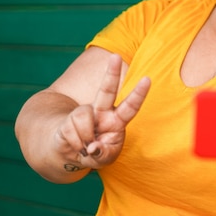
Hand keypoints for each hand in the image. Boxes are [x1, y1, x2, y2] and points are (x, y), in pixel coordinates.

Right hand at [54, 54, 150, 169]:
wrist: (68, 154)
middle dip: (111, 74)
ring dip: (84, 138)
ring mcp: (86, 114)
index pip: (131, 106)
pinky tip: (75, 145)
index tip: (147, 79)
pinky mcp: (69, 119)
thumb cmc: (95, 153)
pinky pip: (72, 129)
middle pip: (107, 90)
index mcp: (117, 121)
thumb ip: (104, 154)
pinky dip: (74, 143)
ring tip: (84, 147)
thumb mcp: (105, 158)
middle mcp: (103, 113)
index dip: (138, 94)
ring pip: (84, 115)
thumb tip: (93, 147)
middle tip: (115, 56)